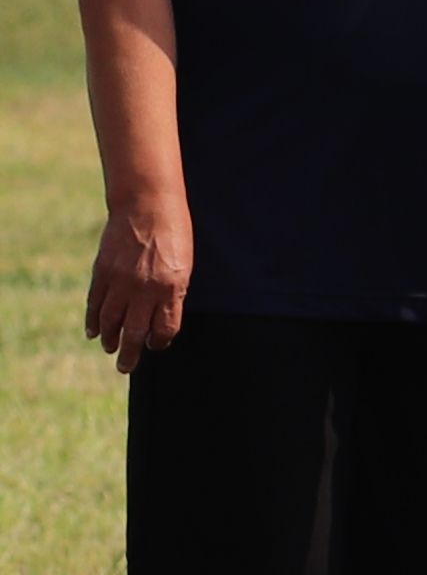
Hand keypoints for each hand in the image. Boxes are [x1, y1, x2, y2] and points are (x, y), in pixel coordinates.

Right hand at [84, 202, 188, 366]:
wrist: (147, 206)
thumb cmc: (174, 234)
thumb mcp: (185, 265)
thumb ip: (173, 292)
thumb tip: (162, 319)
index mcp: (171, 288)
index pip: (164, 328)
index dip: (159, 341)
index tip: (155, 344)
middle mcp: (144, 289)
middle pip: (134, 332)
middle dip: (130, 353)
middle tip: (126, 367)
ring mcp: (120, 282)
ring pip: (111, 321)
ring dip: (109, 339)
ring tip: (110, 348)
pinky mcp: (101, 273)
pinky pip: (95, 304)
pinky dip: (93, 320)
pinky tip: (93, 332)